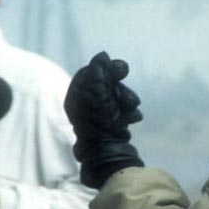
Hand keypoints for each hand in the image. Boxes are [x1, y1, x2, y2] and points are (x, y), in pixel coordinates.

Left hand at [65, 52, 143, 188]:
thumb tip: (103, 56)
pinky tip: (132, 119)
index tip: (122, 70)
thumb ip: (99, 70)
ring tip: (132, 111)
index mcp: (77, 97)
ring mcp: (99, 116)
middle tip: (130, 97)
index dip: (108, 69)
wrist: (109, 153)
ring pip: (118, 97)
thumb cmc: (99, 121)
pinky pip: (123, 110)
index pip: (92, 73)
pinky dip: (130, 112)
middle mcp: (86, 106)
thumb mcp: (97, 90)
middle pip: (108, 84)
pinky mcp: (112, 125)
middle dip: (122, 89)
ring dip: (128, 101)